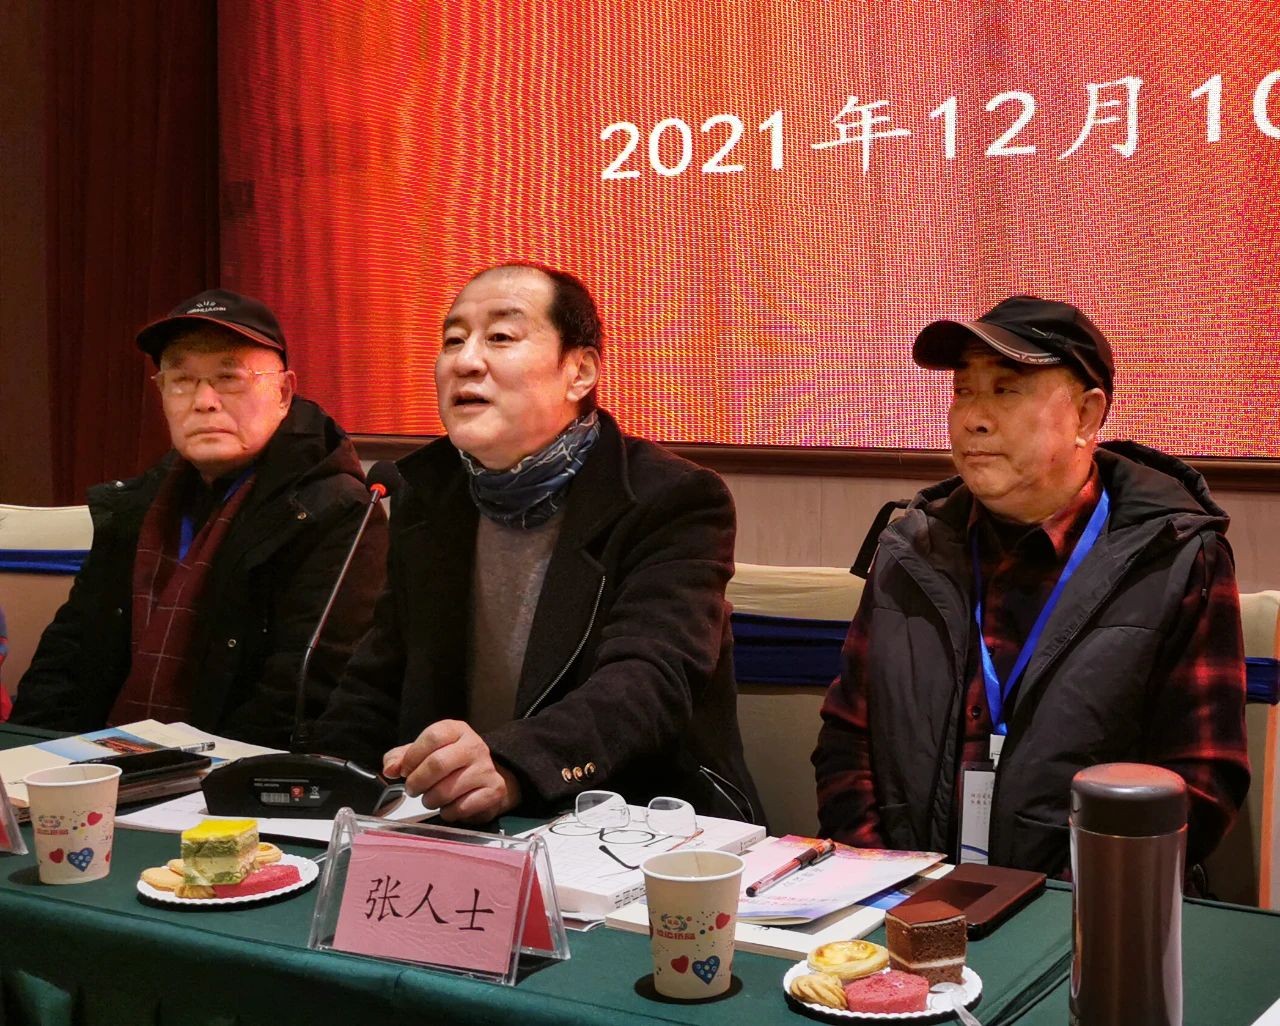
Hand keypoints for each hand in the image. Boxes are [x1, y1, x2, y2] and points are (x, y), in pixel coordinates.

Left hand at [382, 719, 521, 822]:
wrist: (487, 776)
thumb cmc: (450, 763)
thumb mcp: (425, 753)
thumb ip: (402, 757)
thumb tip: (390, 769)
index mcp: (456, 730)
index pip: (432, 736)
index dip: (413, 756)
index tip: (405, 771)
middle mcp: (474, 746)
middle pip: (437, 763)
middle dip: (417, 782)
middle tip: (412, 790)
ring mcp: (486, 769)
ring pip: (447, 790)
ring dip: (430, 800)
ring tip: (429, 799)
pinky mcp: (494, 791)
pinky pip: (462, 807)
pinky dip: (448, 812)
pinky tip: (448, 807)